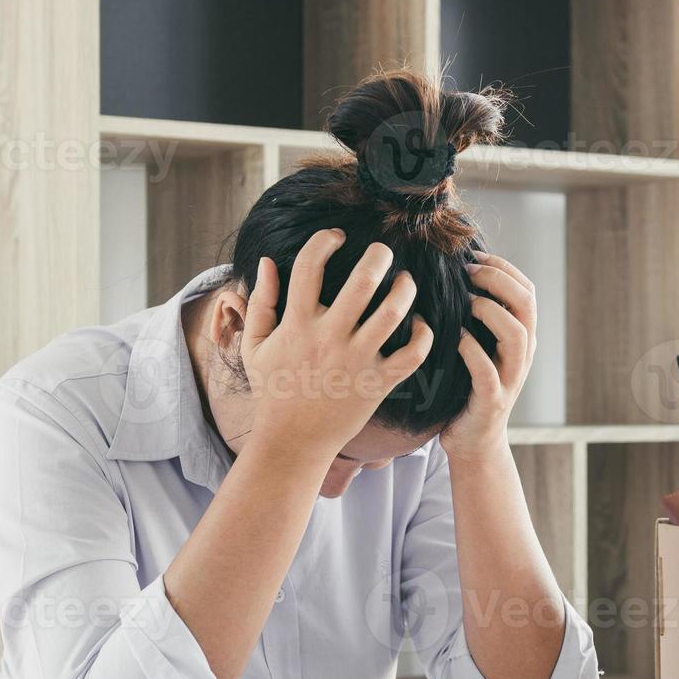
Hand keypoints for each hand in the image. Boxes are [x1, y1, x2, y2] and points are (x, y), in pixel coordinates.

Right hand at [241, 229, 432, 457]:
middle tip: (384, 252)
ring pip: (394, 311)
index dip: (325, 240)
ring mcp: (357, 360)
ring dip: (406, 288)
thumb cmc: (273, 391)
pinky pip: (413, 353)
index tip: (337, 237)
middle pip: (363, 280)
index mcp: (297, 324)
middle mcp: (329, 337)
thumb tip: (269, 262)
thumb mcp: (255, 346)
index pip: (309, 265)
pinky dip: (423, 334)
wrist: (292, 441)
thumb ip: (260, 303)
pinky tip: (417, 324)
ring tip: (404, 282)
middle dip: (379, 255)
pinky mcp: (378, 383)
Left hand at [441, 251, 536, 462]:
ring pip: (516, 335)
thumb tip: (451, 275)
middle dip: (498, 280)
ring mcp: (511, 378)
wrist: (472, 442)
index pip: (527, 290)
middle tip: (468, 272)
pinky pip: (488, 370)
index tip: (473, 257)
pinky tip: (455, 338)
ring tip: (467, 303)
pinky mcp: (492, 400)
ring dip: (491, 311)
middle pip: (526, 305)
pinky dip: (472, 349)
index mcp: (522, 337)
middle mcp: (522, 354)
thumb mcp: (477, 347)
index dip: (503, 267)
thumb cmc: (467, 388)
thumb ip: (475, 319)